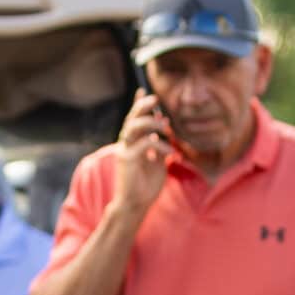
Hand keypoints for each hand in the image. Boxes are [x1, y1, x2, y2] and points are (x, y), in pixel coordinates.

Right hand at [111, 92, 176, 219]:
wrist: (135, 204)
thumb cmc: (146, 185)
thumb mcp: (157, 162)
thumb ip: (158, 145)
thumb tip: (163, 127)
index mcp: (132, 143)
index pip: (134, 119)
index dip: (137, 104)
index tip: (143, 89)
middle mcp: (126, 144)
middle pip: (131, 118)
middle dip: (142, 106)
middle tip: (155, 98)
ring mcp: (125, 151)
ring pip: (133, 127)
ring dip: (151, 122)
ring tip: (166, 125)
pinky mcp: (127, 160)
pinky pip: (143, 145)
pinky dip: (158, 145)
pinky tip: (170, 151)